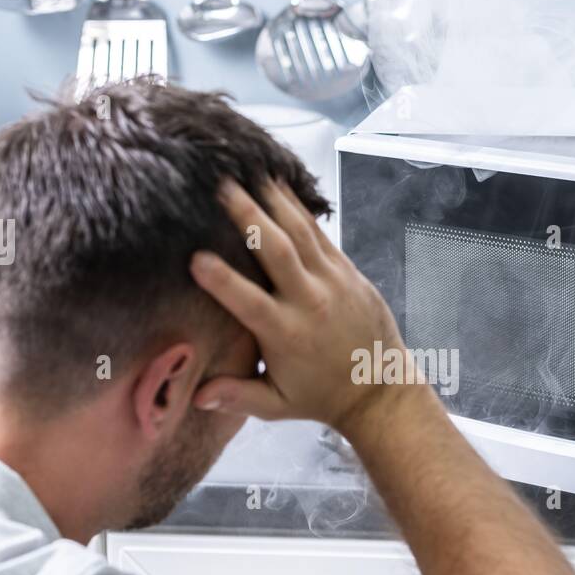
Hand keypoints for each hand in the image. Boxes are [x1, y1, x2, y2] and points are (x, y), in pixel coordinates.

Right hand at [190, 179, 417, 436]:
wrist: (379, 391)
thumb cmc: (321, 397)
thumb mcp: (277, 405)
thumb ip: (237, 396)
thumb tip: (196, 396)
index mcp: (287, 334)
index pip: (249, 301)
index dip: (222, 280)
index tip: (195, 257)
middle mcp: (310, 301)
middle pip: (276, 250)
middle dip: (248, 215)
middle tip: (220, 185)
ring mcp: (332, 281)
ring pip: (299, 232)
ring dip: (273, 199)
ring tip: (248, 170)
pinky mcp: (348, 271)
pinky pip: (320, 233)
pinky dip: (299, 208)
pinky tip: (279, 184)